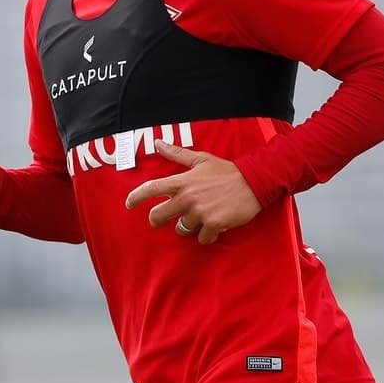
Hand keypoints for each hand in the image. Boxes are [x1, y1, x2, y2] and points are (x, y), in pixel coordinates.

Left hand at [124, 140, 261, 244]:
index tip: (129, 204)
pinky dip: (207, 235)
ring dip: (188, 226)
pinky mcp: (213, 225)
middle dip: (158, 220)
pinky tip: (214, 226)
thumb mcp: (201, 159)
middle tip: (164, 219)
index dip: (136, 197)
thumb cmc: (226, 171)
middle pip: (158, 216)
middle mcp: (187, 197)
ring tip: (200, 218)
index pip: (152, 189)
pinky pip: (202, 238)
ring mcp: (200, 212)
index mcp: (183, 181)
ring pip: (182, 229)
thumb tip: (158, 143)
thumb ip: (177, 154)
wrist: (254, 181)